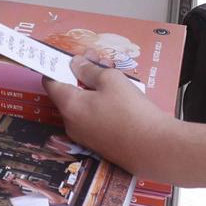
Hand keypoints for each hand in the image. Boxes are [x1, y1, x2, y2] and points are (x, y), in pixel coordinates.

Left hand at [45, 56, 180, 176]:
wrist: (154, 149)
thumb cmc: (130, 110)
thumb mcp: (111, 80)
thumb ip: (89, 69)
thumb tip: (75, 64)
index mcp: (69, 106)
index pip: (50, 82)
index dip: (58, 66)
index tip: (72, 57)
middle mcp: (71, 124)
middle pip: (68, 92)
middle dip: (82, 73)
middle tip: (99, 59)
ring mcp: (84, 136)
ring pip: (82, 105)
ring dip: (93, 87)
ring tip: (113, 73)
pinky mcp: (99, 144)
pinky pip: (93, 118)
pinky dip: (100, 104)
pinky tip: (118, 95)